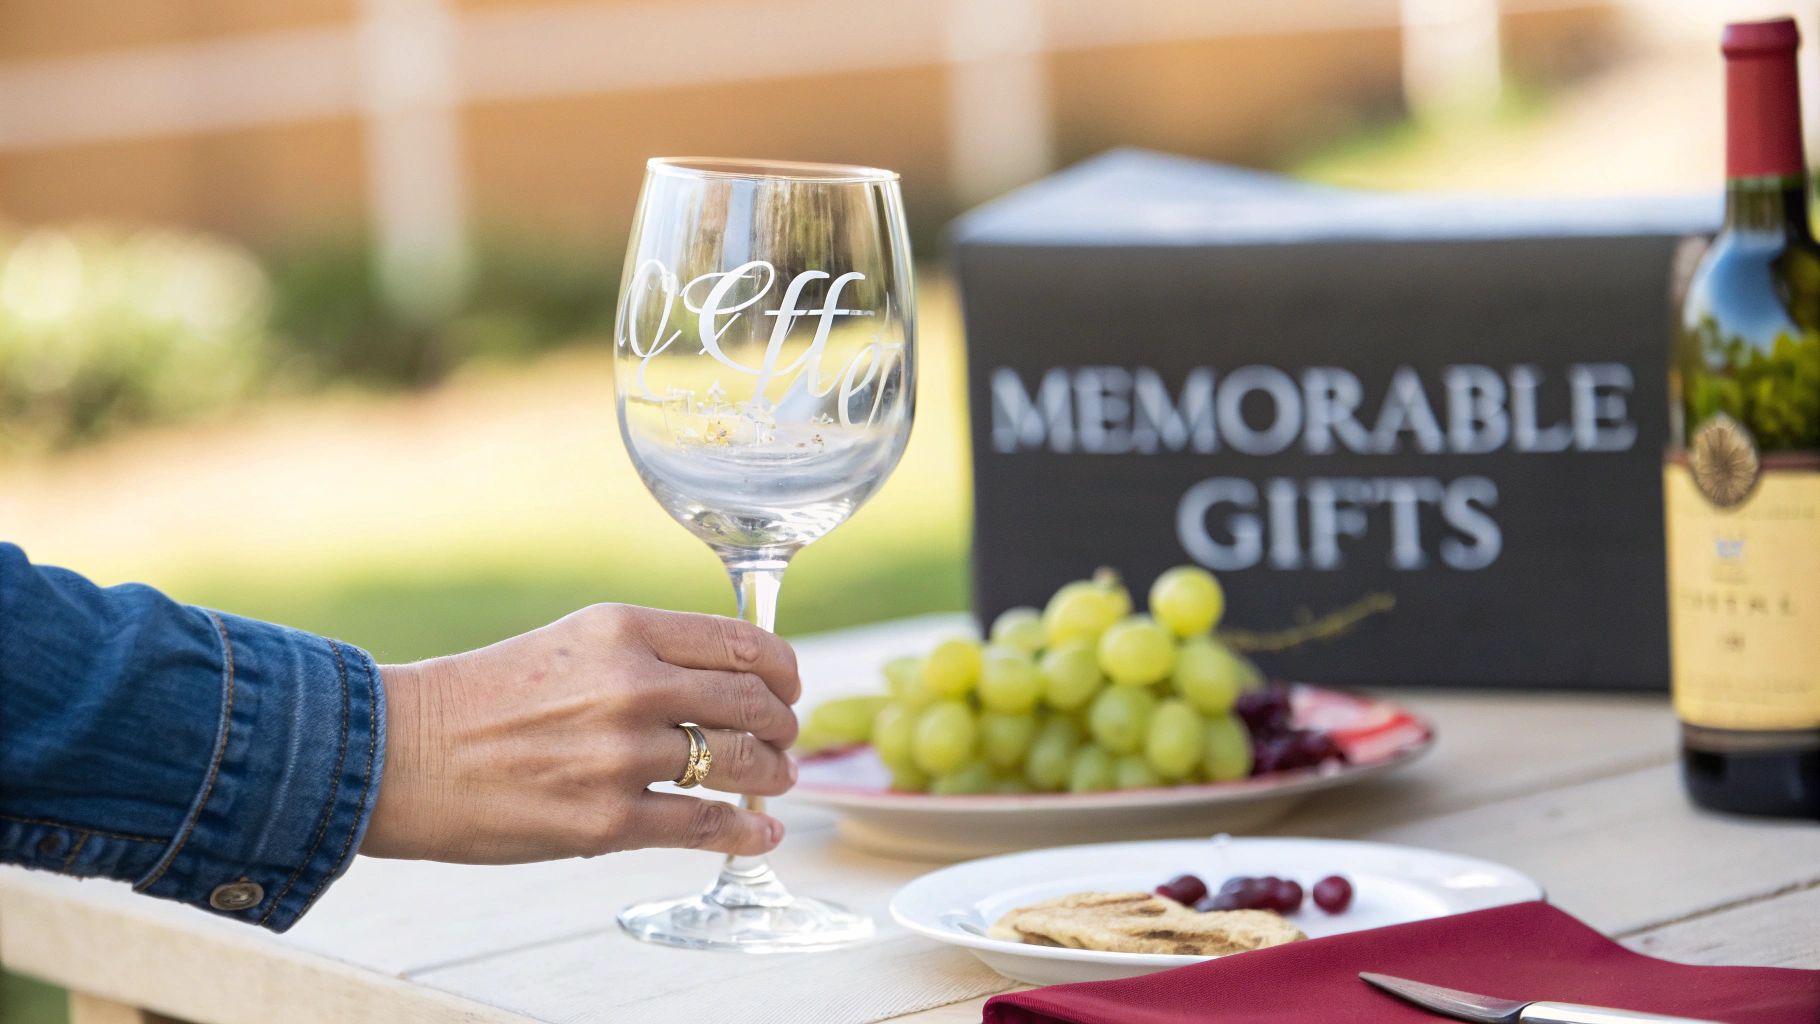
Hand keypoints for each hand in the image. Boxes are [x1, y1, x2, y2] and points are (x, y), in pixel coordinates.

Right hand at [362, 603, 800, 862]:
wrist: (402, 753)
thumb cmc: (483, 699)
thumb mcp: (572, 643)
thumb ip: (645, 654)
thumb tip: (724, 678)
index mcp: (623, 629)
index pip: (742, 642)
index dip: (782, 670)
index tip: (788, 686)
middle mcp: (632, 684)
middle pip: (753, 702)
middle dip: (782, 726)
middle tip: (784, 740)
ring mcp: (622, 755)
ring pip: (739, 763)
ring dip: (770, 776)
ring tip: (773, 781)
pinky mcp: (607, 822)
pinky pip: (705, 825)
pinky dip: (745, 832)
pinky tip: (761, 834)